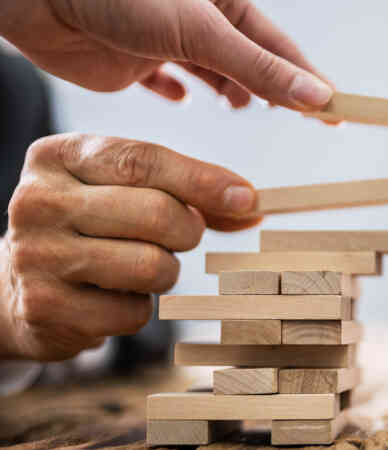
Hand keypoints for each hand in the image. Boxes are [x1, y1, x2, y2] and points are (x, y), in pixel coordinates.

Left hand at [0, 0, 331, 109]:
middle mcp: (199, 22)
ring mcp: (166, 41)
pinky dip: (176, 90)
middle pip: (250, 63)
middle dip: (273, 89)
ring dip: (231, 91)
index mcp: (225, 4)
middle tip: (303, 119)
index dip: (311, 82)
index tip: (340, 112)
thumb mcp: (203, 33)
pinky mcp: (131, 61)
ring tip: (244, 108)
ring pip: (212, 73)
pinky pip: (163, 79)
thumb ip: (260, 69)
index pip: (280, 50)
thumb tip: (317, 98)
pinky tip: (183, 97)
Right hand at [0, 133, 260, 360]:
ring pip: (150, 265)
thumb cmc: (94, 227)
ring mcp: (35, 256)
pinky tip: (112, 298)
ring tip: (142, 267)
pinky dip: (137, 309)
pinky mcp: (44, 307)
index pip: (143, 160)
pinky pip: (131, 312)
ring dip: (165, 272)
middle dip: (187, 230)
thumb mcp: (127, 190)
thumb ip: (190, 191)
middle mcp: (37, 201)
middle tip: (182, 237)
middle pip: (155, 213)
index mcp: (59, 156)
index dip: (203, 180)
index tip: (247, 198)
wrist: (18, 284)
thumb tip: (252, 203)